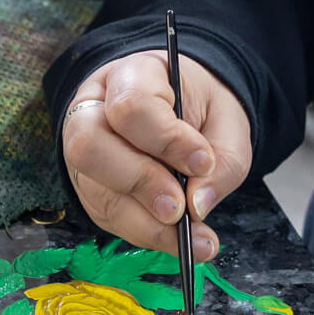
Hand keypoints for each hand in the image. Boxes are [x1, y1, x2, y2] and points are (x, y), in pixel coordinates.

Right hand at [59, 50, 252, 260]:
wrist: (186, 108)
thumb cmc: (202, 109)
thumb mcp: (228, 123)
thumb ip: (221, 163)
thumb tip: (197, 206)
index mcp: (130, 75)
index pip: (130, 106)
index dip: (165, 140)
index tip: (202, 163)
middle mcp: (93, 109)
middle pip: (89, 145)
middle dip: (140, 183)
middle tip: (180, 209)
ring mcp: (84, 150)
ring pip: (93, 188)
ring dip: (144, 221)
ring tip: (190, 237)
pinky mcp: (90, 186)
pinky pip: (106, 215)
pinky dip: (145, 233)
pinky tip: (177, 239)